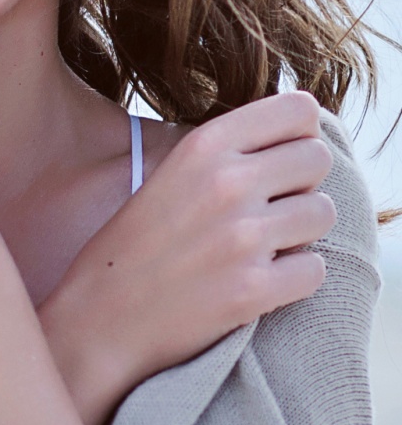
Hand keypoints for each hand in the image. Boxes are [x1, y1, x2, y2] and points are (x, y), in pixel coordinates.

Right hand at [41, 92, 335, 424]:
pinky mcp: (254, 289)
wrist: (101, 315)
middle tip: (269, 204)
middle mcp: (226, 182)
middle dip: (301, 181)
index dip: (299, 133)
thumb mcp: (171, 172)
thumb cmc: (135, 243)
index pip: (298, 110)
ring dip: (300, 230)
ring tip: (261, 243)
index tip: (282, 154)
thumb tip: (298, 133)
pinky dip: (294, 277)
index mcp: (203, 145)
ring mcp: (242, 237)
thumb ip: (227, 150)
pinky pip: (315, 269)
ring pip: (322, 212)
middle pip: (316, 158)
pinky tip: (258, 278)